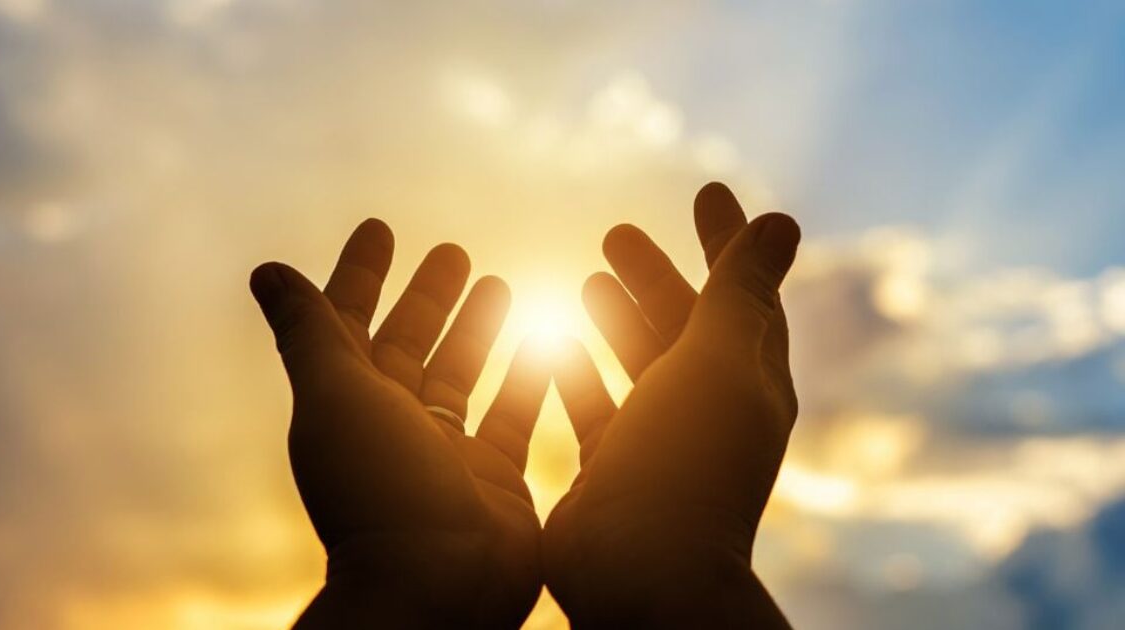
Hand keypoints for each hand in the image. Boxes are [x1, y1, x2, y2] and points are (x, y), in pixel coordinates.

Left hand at [250, 220, 546, 627]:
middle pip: (411, 346)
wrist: (437, 588)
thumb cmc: (380, 488)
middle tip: (455, 251)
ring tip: (501, 283)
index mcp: (348, 404)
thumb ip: (308, 332)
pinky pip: (513, 417)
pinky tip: (550, 341)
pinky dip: (529, 380)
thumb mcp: (335, 397)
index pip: (350, 323)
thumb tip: (267, 270)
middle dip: (429, 298)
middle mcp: (394, 428)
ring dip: (479, 332)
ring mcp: (446, 456)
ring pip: (463, 378)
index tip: (381, 227)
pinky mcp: (495, 481)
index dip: (360, 274)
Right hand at [543, 183, 799, 626]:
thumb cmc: (686, 461)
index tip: (706, 190)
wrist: (642, 573)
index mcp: (749, 380)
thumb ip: (741, 290)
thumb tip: (784, 219)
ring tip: (586, 279)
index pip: (744, 294)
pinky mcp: (611, 470)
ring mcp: (658, 443)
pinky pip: (596, 409)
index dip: (727, 242)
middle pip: (685, 326)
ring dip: (616, 320)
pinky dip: (577, 373)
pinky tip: (550, 344)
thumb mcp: (720, 360)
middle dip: (656, 277)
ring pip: (638, 366)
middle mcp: (708, 411)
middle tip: (615, 232)